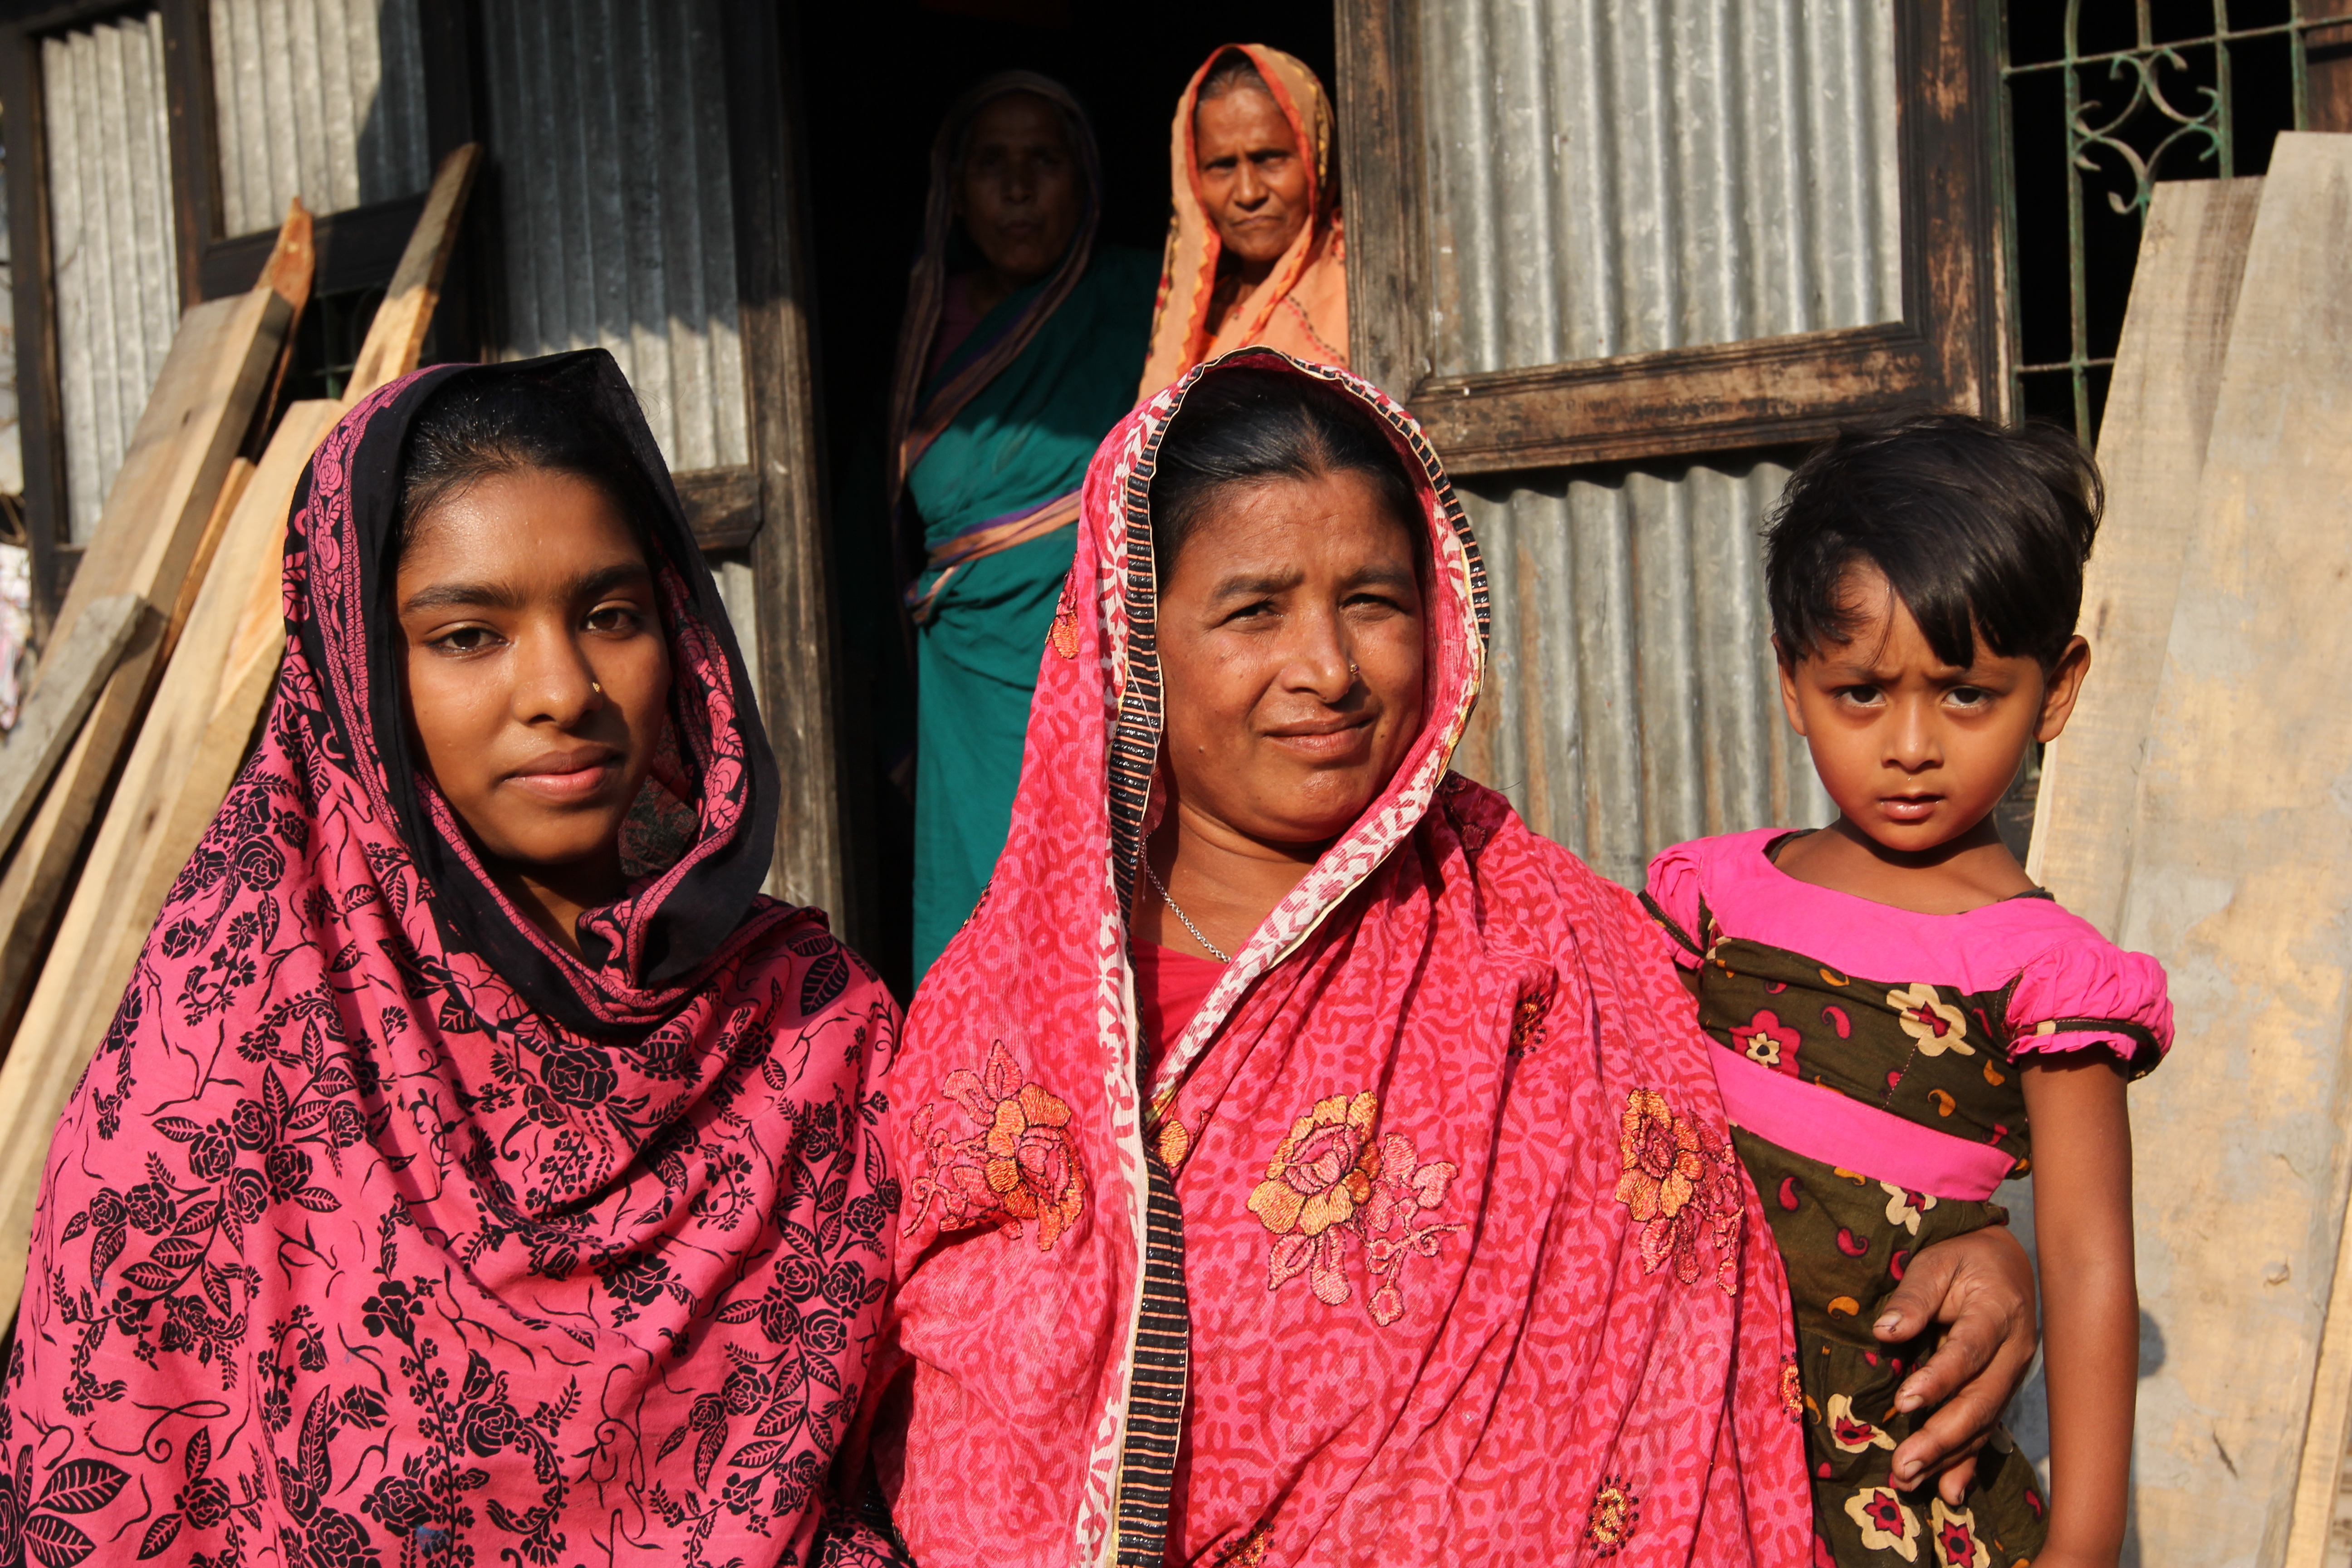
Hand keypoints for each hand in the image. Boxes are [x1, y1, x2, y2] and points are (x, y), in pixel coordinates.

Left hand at [1874, 1226, 2037, 1503]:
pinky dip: (1968, 1464)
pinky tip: (1950, 1494)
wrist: (2006, 1265)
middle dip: (1941, 1437)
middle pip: (1979, 1401)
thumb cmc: (1964, 1260)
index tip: (1906, 1400)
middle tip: (1903, 1464)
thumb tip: (1886, 1330)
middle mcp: (2012, 1353)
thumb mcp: (1936, 1261)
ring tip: (1909, 1480)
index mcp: (1998, 1313)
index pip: (1969, 1351)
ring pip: (1982, 1424)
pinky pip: (1987, 1432)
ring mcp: (2010, 1377)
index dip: (1940, 1378)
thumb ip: (1912, 1294)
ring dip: (1947, 1457)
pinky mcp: (2001, 1393)